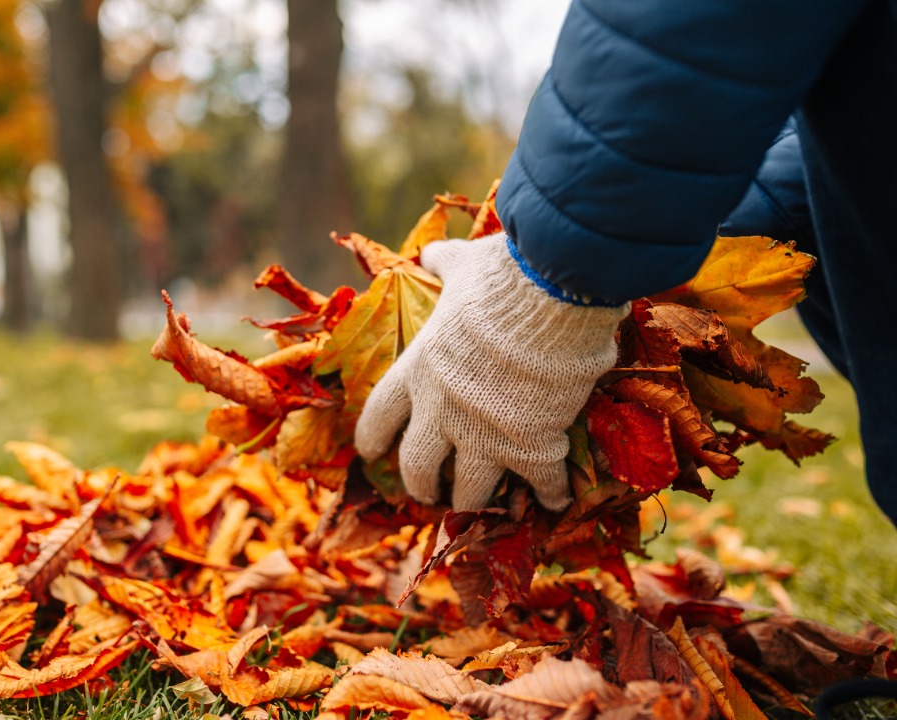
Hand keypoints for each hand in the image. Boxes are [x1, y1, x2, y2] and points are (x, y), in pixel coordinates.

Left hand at [354, 234, 626, 510]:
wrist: (551, 297)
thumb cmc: (500, 278)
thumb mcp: (463, 266)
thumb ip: (444, 264)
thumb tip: (431, 252)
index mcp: (420, 371)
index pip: (380, 414)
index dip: (372, 437)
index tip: (369, 453)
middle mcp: (443, 411)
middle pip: (418, 466)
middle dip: (420, 485)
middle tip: (428, 493)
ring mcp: (486, 434)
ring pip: (469, 491)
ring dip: (472, 503)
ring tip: (478, 508)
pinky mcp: (532, 446)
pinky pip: (540, 485)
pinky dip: (547, 497)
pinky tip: (552, 504)